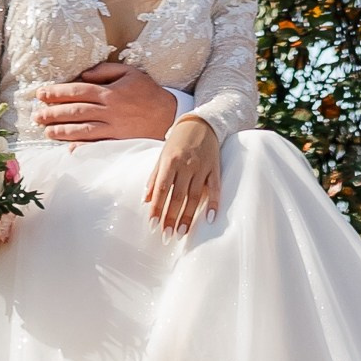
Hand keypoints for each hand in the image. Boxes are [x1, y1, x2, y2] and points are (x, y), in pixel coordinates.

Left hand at [34, 62, 179, 144]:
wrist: (169, 114)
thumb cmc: (148, 91)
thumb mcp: (130, 72)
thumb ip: (105, 71)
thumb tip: (83, 75)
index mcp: (110, 92)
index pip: (78, 91)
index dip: (58, 92)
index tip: (42, 93)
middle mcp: (109, 110)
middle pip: (76, 111)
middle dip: (54, 112)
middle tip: (37, 115)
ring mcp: (114, 128)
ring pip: (83, 129)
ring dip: (63, 131)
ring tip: (47, 131)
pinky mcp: (119, 141)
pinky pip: (97, 145)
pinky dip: (83, 147)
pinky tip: (69, 149)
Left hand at [145, 114, 221, 236]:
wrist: (201, 123)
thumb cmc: (178, 142)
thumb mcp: (162, 156)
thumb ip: (154, 178)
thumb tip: (145, 200)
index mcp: (170, 160)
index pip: (161, 189)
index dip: (157, 208)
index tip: (153, 225)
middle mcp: (186, 164)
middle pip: (177, 196)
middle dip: (171, 218)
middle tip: (167, 236)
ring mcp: (202, 167)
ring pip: (194, 196)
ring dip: (188, 216)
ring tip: (182, 234)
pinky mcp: (215, 169)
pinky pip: (215, 189)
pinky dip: (213, 203)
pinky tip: (210, 218)